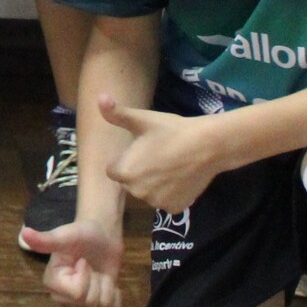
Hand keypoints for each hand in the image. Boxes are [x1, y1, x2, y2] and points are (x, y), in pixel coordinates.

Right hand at [28, 215, 123, 306]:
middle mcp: (64, 295)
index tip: (81, 260)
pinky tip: (109, 282)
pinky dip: (116, 296)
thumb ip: (45, 240)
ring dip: (106, 284)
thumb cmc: (81, 233)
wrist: (101, 234)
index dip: (84, 275)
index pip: (77, 293)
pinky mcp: (98, 302)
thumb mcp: (64, 236)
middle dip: (96, 281)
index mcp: (52, 282)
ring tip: (98, 271)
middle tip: (89, 264)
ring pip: (103, 305)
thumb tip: (24, 234)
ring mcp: (82, 301)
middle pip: (89, 302)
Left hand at [98, 94, 221, 214]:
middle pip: (130, 183)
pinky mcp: (175, 208)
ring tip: (169, 165)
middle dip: (139, 173)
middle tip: (158, 156)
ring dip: (154, 184)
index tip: (141, 150)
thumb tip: (99, 97)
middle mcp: (137, 192)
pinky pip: (165, 201)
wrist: (208, 145)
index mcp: (124, 172)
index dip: (126, 160)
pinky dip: (170, 193)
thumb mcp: (142, 119)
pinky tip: (179, 178)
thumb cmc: (171, 130)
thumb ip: (116, 113)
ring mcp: (157, 202)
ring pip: (148, 193)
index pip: (114, 170)